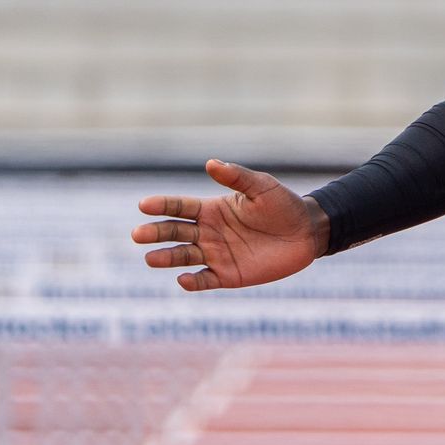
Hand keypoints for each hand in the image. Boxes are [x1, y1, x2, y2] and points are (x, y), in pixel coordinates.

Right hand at [132, 159, 323, 290]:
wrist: (307, 232)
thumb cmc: (283, 205)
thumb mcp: (261, 186)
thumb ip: (236, 177)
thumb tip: (210, 163)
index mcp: (211, 209)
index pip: (179, 207)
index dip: (162, 206)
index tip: (144, 205)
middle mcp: (208, 232)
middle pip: (175, 232)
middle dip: (156, 233)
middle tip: (138, 234)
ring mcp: (216, 254)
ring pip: (184, 257)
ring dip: (167, 257)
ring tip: (151, 258)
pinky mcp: (228, 275)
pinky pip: (205, 280)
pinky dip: (193, 282)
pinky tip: (184, 280)